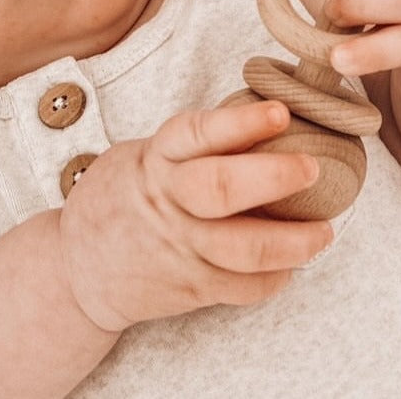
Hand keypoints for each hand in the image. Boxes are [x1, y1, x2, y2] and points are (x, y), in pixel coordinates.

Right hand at [58, 100, 331, 331]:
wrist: (77, 271)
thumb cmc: (125, 198)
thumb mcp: (145, 155)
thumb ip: (194, 143)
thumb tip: (266, 118)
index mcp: (157, 159)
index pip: (199, 133)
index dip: (242, 123)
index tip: (280, 112)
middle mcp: (168, 202)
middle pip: (221, 188)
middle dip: (274, 177)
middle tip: (312, 168)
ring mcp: (179, 249)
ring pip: (241, 247)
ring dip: (291, 242)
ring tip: (324, 232)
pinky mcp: (190, 288)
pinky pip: (240, 288)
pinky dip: (273, 279)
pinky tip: (292, 264)